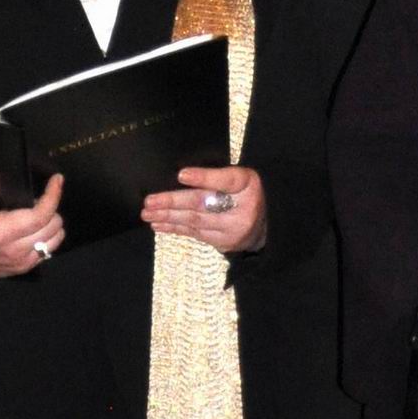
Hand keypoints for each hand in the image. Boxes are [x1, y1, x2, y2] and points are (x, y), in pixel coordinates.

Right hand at [0, 155, 64, 278]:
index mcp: (0, 232)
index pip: (39, 216)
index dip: (53, 196)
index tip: (57, 179)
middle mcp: (14, 250)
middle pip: (52, 226)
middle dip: (51, 208)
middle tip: (39, 197)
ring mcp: (20, 262)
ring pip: (55, 240)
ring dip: (52, 224)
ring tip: (39, 212)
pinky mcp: (22, 269)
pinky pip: (48, 252)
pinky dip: (48, 238)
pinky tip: (37, 228)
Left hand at [143, 163, 265, 254]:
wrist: (269, 223)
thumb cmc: (248, 192)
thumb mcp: (240, 176)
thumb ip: (217, 175)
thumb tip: (182, 176)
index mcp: (248, 184)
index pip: (226, 179)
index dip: (203, 177)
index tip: (181, 174)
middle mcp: (242, 209)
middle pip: (204, 204)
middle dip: (173, 202)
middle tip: (150, 201)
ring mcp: (232, 230)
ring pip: (195, 222)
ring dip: (168, 217)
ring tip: (148, 213)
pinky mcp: (224, 243)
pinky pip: (195, 234)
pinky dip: (175, 228)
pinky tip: (160, 224)